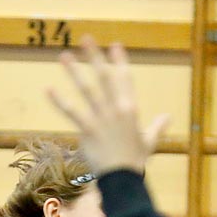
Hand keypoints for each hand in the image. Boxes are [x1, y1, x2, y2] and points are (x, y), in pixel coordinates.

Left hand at [45, 39, 170, 176]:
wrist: (123, 178)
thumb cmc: (136, 161)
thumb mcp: (149, 141)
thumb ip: (157, 126)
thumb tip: (168, 117)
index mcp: (131, 109)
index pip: (125, 79)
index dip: (120, 60)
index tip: (115, 44)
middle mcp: (116, 109)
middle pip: (104, 77)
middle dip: (95, 56)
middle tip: (86, 38)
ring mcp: (101, 118)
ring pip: (86, 89)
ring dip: (74, 71)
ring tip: (63, 56)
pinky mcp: (88, 130)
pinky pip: (72, 112)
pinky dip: (59, 100)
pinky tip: (48, 89)